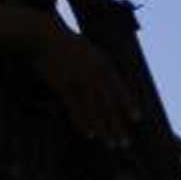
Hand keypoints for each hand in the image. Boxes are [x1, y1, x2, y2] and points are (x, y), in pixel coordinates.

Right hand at [34, 27, 137, 148]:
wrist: (43, 35)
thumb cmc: (65, 42)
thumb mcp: (89, 48)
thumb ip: (99, 63)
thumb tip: (109, 75)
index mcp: (104, 63)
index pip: (120, 88)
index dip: (129, 104)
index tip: (136, 120)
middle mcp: (95, 73)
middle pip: (110, 104)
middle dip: (118, 125)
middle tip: (125, 142)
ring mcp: (80, 80)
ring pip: (96, 109)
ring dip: (104, 129)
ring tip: (110, 144)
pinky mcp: (64, 87)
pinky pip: (77, 109)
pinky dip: (84, 123)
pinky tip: (90, 135)